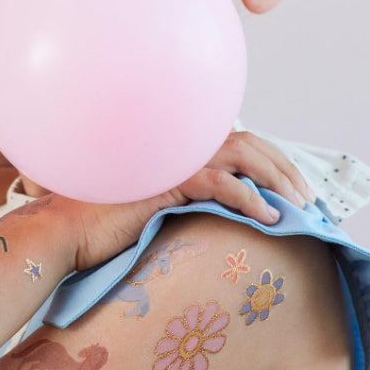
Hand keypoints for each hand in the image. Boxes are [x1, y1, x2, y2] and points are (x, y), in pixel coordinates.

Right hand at [66, 129, 317, 271]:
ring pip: (241, 153)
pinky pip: (221, 184)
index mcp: (171, 145)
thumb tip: (225, 205)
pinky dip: (251, 199)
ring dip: (276, 178)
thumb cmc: (99, 224)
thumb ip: (182, 192)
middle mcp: (172, 144)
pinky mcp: (165, 180)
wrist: (64, 232)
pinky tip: (268, 217)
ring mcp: (168, 158)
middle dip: (283, 167)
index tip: (291, 186)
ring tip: (296, 204)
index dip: (269, 158)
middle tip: (305, 196)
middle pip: (246, 141)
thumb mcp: (150, 202)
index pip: (234, 138)